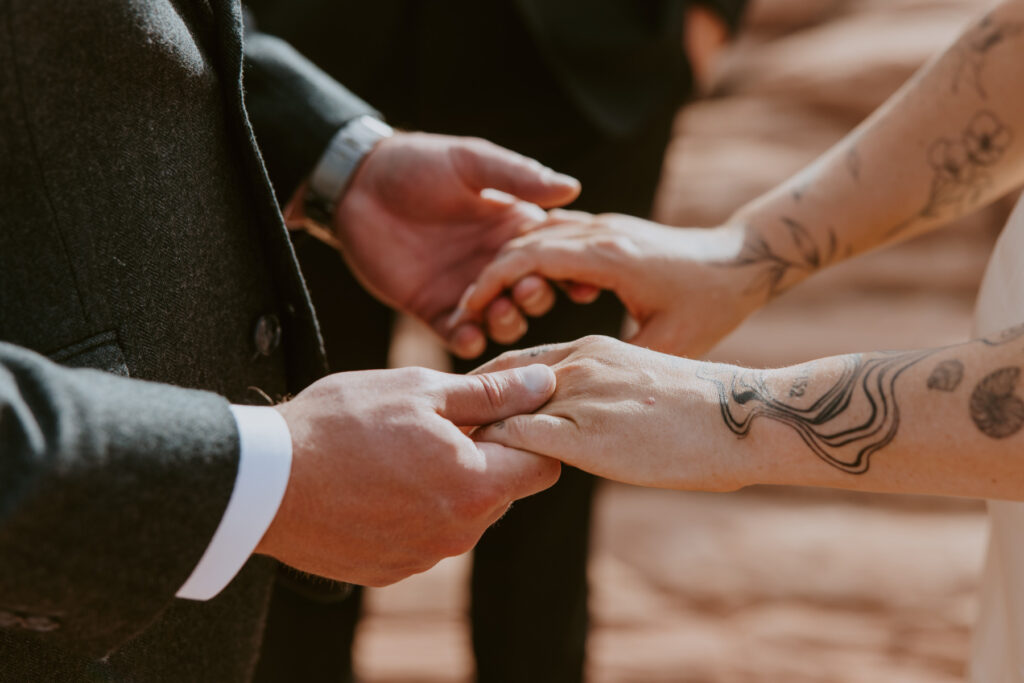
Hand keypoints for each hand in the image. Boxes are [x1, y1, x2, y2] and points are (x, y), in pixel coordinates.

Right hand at [257, 363, 559, 586]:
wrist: (261, 481)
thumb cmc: (340, 425)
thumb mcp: (420, 391)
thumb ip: (491, 394)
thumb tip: (544, 384)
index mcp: (476, 486)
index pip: (543, 466)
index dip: (526, 433)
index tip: (493, 413)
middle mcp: (458, 533)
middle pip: (502, 490)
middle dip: (484, 457)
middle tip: (436, 426)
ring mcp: (422, 556)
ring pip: (462, 514)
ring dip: (447, 484)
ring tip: (397, 453)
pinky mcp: (389, 570)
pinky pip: (423, 536)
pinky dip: (413, 511)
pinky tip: (374, 484)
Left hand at [333, 132, 579, 358]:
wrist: (357, 184)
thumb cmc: (417, 163)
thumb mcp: (471, 162)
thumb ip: (518, 177)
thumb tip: (572, 188)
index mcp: (514, 229)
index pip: (553, 257)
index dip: (570, 271)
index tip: (579, 282)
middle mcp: (496, 263)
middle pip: (534, 295)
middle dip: (536, 298)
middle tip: (526, 290)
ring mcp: (466, 290)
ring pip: (503, 321)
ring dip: (507, 322)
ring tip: (497, 310)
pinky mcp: (433, 310)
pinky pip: (459, 335)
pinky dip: (469, 341)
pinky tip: (468, 334)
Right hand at [456, 212, 759, 357]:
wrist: (743, 262)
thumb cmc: (712, 304)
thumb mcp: (669, 342)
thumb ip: (617, 363)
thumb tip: (569, 395)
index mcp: (610, 257)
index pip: (529, 258)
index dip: (492, 284)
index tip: (468, 311)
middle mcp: (603, 232)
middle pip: (524, 242)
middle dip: (490, 275)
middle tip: (468, 311)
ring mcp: (606, 226)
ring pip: (539, 233)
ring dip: (511, 263)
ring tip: (493, 302)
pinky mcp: (611, 230)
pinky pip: (559, 235)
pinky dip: (535, 257)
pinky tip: (530, 289)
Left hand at [471, 336, 748, 491]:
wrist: (743, 418)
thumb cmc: (704, 412)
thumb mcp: (642, 389)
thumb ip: (601, 400)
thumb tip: (577, 433)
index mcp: (591, 349)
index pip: (515, 365)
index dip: (485, 390)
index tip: (467, 416)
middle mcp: (576, 364)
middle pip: (494, 383)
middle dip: (466, 411)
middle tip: (439, 441)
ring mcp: (578, 396)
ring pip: (499, 412)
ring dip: (473, 437)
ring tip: (447, 465)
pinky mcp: (583, 434)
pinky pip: (515, 441)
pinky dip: (492, 457)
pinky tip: (483, 480)